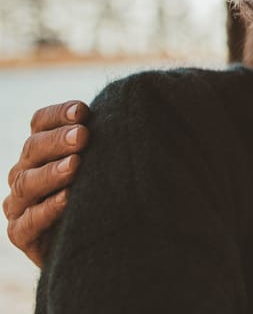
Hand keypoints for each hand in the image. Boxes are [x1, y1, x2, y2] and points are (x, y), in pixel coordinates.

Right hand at [4, 101, 89, 266]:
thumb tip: (128, 112)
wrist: (96, 246)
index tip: (84, 111)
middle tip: (83, 135)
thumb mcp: (105, 164)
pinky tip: (67, 199)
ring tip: (76, 165)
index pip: (40, 122)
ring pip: (27, 182)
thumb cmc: (104, 195)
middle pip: (33, 149)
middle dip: (58, 140)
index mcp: (41, 149)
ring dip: (52, 172)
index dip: (58, 114)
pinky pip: (29, 220)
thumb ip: (105, 140)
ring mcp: (19, 203)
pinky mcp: (20, 233)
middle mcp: (24, 172)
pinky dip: (47, 209)